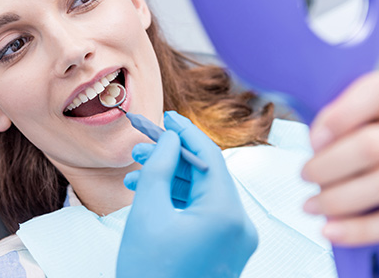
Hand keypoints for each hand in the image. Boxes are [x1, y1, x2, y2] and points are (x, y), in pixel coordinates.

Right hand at [117, 111, 256, 277]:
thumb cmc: (149, 274)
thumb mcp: (147, 212)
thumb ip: (158, 166)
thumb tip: (169, 138)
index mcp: (226, 215)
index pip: (209, 156)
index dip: (185, 132)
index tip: (167, 117)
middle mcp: (240, 226)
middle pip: (206, 174)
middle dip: (171, 158)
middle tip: (141, 146)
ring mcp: (236, 241)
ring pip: (203, 193)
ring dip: (172, 179)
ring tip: (137, 172)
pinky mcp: (226, 250)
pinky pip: (204, 213)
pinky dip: (180, 201)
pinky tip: (151, 193)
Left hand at [301, 71, 378, 276]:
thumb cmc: (358, 172)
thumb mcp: (341, 148)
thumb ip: (329, 139)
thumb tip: (316, 143)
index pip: (378, 90)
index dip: (345, 110)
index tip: (315, 137)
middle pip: (375, 143)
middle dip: (330, 163)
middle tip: (304, 176)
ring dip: (340, 198)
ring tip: (310, 206)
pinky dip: (359, 229)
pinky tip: (331, 231)